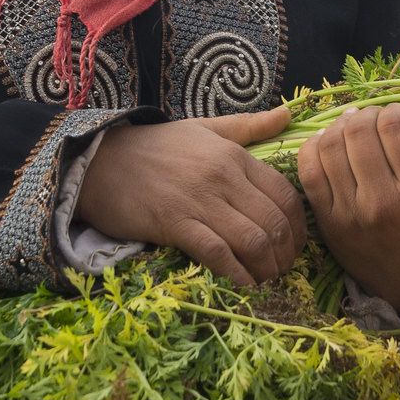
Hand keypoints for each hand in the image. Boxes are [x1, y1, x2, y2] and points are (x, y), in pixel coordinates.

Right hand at [74, 106, 302, 286]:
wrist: (100, 160)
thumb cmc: (155, 146)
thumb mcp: (205, 128)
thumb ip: (249, 126)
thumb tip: (289, 115)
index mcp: (234, 156)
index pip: (285, 194)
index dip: (299, 226)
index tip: (295, 245)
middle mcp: (222, 177)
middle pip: (274, 222)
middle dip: (287, 253)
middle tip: (284, 269)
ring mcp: (198, 200)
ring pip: (253, 240)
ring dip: (267, 268)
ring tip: (266, 280)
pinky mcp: (174, 223)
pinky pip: (217, 253)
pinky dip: (236, 274)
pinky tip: (242, 284)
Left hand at [298, 104, 399, 322]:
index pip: (394, 128)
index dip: (394, 111)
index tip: (399, 115)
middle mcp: (379, 201)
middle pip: (359, 132)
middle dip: (367, 114)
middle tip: (375, 118)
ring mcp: (347, 211)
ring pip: (330, 146)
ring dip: (340, 127)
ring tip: (354, 126)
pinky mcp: (326, 221)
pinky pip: (309, 171)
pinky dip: (313, 148)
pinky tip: (329, 144)